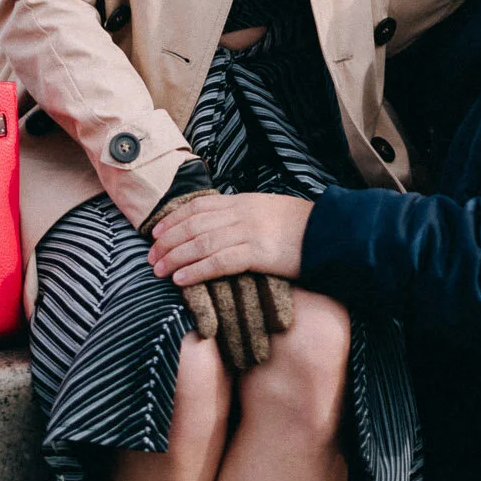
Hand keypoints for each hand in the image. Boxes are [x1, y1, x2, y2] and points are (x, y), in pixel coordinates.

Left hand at [149, 192, 312, 289]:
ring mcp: (249, 232)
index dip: (175, 219)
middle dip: (168, 240)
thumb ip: (246, 217)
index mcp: (244, 201)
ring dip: (175, 256)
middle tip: (150, 255)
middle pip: (194, 224)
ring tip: (157, 269)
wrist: (331, 234)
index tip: (156, 231)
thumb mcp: (270, 213)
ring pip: (201, 242)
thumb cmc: (303, 228)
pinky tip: (181, 279)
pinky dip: (196, 270)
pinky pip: (219, 262)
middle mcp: (242, 213)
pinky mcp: (258, 253)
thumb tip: (223, 228)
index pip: (200, 206)